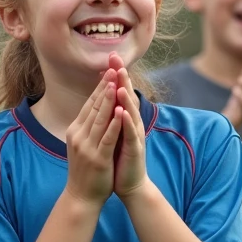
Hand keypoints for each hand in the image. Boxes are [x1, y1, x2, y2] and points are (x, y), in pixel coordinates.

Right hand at [65, 69, 120, 204]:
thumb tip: (94, 109)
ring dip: (108, 101)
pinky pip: (107, 137)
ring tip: (115, 84)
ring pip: (100, 119)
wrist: (81, 197)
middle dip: (104, 88)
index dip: (99, 88)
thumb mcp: (82, 144)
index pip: (88, 104)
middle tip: (113, 69)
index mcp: (75, 130)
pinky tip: (121, 112)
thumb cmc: (85, 170)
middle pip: (94, 107)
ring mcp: (87, 146)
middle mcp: (79, 135)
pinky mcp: (98, 158)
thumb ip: (87, 127)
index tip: (108, 71)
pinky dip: (115, 124)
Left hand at [108, 53, 148, 198]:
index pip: (120, 92)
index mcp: (125, 119)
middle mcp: (132, 123)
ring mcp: (134, 136)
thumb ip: (112, 117)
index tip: (110, 56)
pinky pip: (130, 134)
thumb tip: (106, 99)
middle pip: (128, 96)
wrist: (130, 185)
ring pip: (130, 112)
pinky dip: (126, 122)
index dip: (116, 75)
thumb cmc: (120, 159)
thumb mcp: (113, 134)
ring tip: (121, 79)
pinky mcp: (135, 149)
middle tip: (116, 58)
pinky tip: (123, 112)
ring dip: (126, 95)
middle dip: (122, 77)